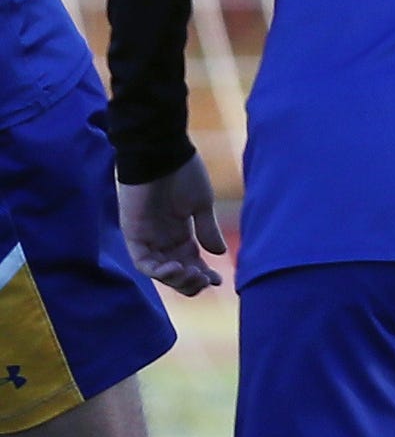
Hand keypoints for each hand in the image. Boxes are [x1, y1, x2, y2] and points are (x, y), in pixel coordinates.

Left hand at [119, 157, 226, 296]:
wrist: (161, 154)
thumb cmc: (184, 173)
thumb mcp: (201, 204)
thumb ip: (207, 229)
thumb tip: (219, 253)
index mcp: (181, 232)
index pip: (191, 261)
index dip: (204, 275)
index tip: (218, 281)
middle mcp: (163, 239)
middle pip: (175, 272)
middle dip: (191, 282)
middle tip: (206, 279)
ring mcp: (147, 238)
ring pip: (159, 271)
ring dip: (176, 279)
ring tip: (193, 274)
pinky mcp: (133, 234)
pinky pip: (143, 262)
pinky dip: (159, 270)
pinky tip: (176, 267)